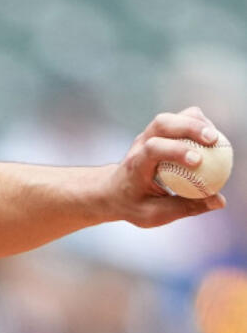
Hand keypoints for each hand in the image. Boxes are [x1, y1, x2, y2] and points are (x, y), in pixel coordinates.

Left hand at [112, 106, 226, 227]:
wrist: (112, 191)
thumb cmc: (133, 204)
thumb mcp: (153, 214)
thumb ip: (185, 207)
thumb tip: (220, 201)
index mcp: (135, 165)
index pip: (152, 149)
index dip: (176, 150)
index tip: (198, 161)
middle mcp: (140, 145)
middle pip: (162, 124)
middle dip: (189, 127)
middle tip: (214, 140)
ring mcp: (147, 136)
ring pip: (171, 118)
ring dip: (195, 122)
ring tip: (216, 139)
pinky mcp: (158, 133)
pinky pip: (178, 119)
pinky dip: (197, 123)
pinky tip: (211, 139)